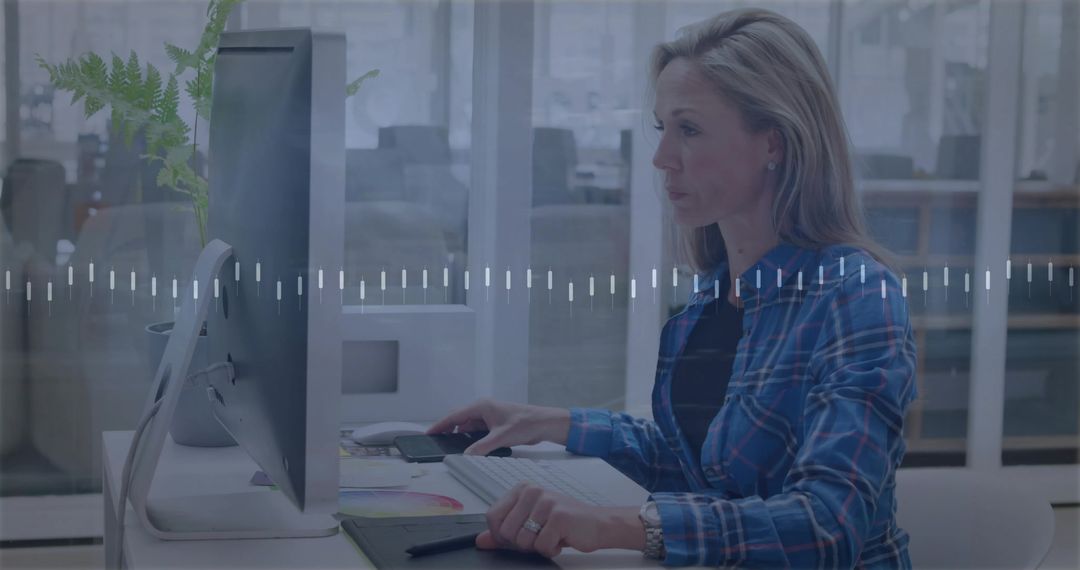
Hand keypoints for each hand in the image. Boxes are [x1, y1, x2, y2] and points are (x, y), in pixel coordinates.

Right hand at [426, 399, 570, 455]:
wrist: (544, 423)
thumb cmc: (526, 423)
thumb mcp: (501, 437)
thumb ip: (482, 447)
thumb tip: (466, 455)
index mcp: (482, 406)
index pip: (454, 416)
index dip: (440, 425)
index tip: (428, 433)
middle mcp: (483, 409)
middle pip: (459, 421)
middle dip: (449, 432)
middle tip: (438, 444)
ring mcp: (489, 417)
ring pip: (469, 428)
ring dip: (462, 437)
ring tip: (451, 448)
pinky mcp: (495, 425)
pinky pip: (478, 432)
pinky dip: (472, 440)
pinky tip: (470, 449)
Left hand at [475, 483, 644, 557]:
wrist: (598, 524)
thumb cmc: (564, 523)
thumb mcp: (530, 523)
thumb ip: (503, 532)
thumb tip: (480, 540)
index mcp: (522, 489)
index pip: (492, 516)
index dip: (500, 535)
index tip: (516, 537)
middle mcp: (532, 491)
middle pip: (505, 531)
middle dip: (520, 544)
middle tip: (538, 536)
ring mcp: (546, 502)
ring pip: (522, 541)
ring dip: (537, 547)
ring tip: (551, 536)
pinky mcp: (559, 517)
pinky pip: (541, 546)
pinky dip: (551, 550)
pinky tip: (561, 539)